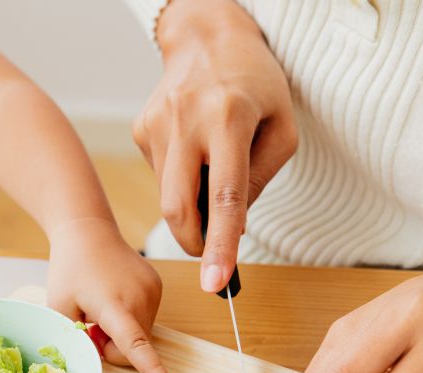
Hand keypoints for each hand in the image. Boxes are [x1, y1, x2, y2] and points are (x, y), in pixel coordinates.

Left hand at [47, 218, 172, 372]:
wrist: (89, 232)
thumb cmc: (69, 270)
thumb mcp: (59, 307)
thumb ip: (75, 337)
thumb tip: (98, 355)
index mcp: (114, 305)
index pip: (135, 343)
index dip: (151, 368)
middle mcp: (140, 299)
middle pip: (133, 349)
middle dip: (111, 347)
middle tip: (90, 325)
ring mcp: (153, 292)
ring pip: (141, 335)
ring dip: (121, 332)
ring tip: (102, 308)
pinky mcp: (158, 287)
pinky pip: (145, 320)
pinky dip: (129, 319)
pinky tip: (113, 298)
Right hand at [133, 0, 295, 292]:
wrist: (206, 38)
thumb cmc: (255, 83)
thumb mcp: (281, 127)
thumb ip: (260, 179)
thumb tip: (231, 225)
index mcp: (229, 117)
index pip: (225, 197)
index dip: (220, 246)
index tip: (215, 284)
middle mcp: (186, 121)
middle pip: (178, 208)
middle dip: (195, 242)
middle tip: (211, 254)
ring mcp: (157, 126)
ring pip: (168, 197)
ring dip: (192, 204)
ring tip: (211, 170)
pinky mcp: (141, 130)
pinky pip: (161, 177)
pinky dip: (180, 180)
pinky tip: (193, 151)